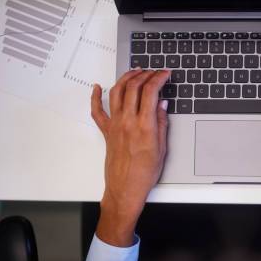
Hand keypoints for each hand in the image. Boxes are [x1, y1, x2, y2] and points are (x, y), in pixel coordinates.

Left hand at [91, 69, 170, 245]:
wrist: (126, 188)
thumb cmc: (144, 173)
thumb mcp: (162, 148)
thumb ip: (161, 123)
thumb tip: (162, 104)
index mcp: (144, 126)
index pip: (150, 92)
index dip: (158, 78)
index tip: (165, 74)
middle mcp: (128, 122)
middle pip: (133, 87)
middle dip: (145, 74)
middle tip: (153, 72)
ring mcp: (115, 125)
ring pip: (117, 92)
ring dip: (126, 79)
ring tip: (134, 73)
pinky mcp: (106, 131)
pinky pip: (97, 110)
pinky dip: (95, 96)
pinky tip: (97, 87)